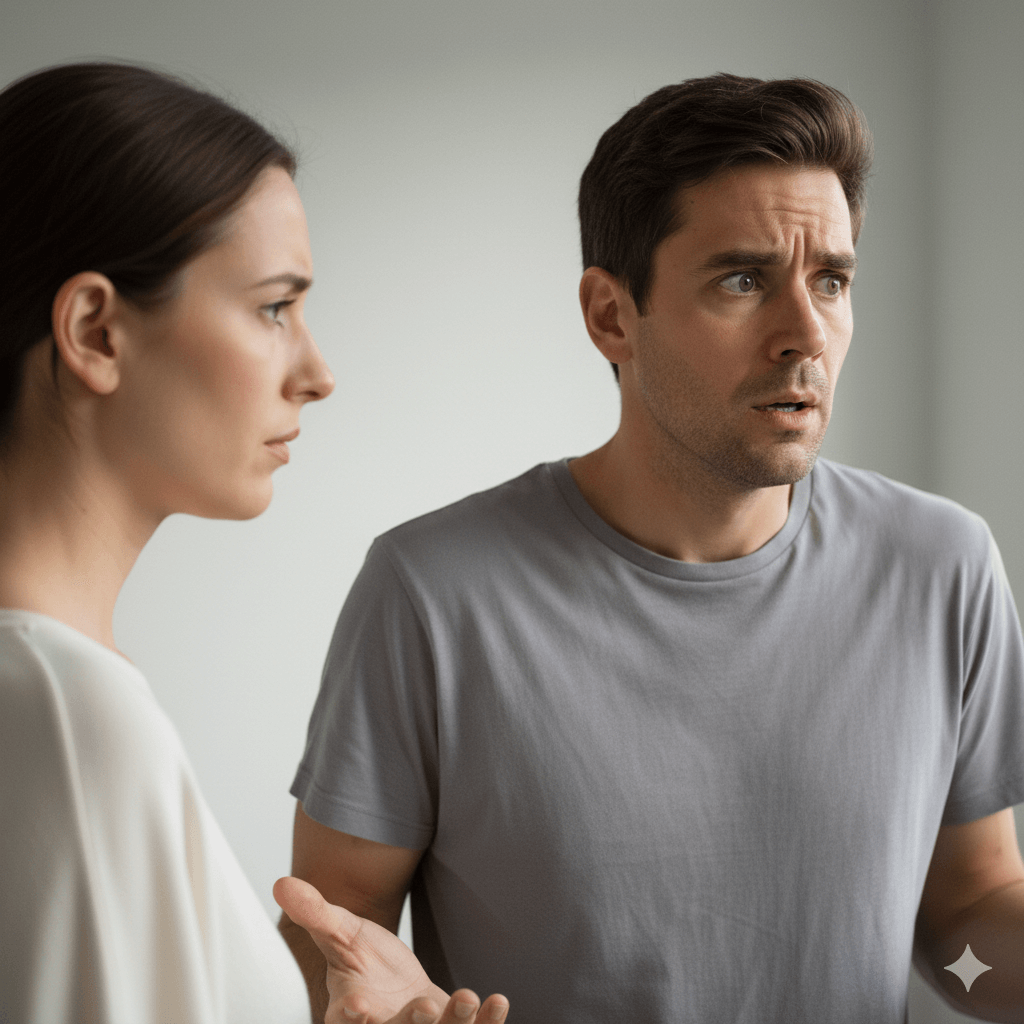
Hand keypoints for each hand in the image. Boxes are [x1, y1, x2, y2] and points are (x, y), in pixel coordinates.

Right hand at [274, 876, 508, 1023]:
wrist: (391, 978)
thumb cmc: (360, 959)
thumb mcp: (339, 931)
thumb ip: (315, 913)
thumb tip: (282, 882)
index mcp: (348, 1013)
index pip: (346, 1022)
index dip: (351, 1018)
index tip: (359, 1007)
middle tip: (423, 1010)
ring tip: (467, 997)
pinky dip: (485, 1023)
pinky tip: (496, 1001)